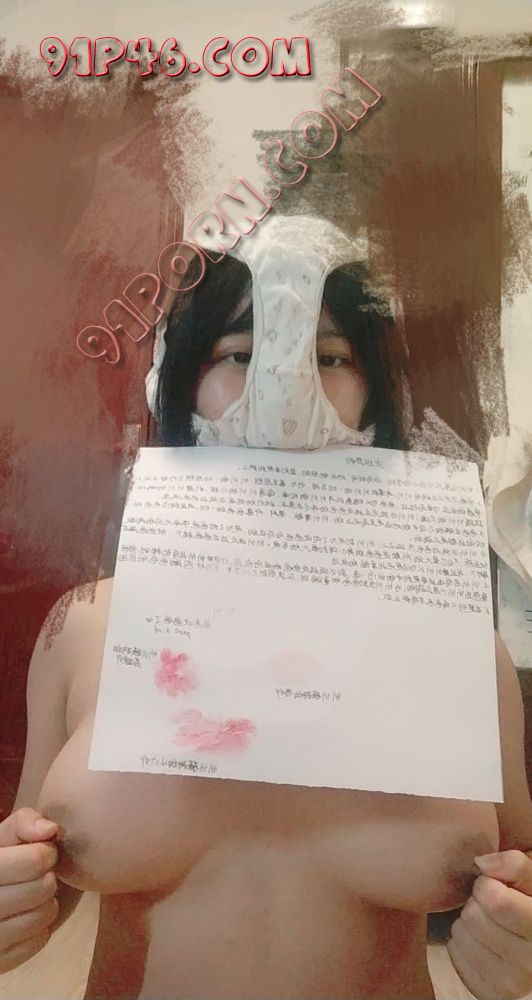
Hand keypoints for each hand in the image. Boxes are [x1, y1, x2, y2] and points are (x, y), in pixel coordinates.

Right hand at [0, 807, 58, 972]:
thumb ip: (25, 822)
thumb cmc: (1, 859)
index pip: (34, 861)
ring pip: (42, 916)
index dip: (46, 853)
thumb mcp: (5, 835)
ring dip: (48, 902)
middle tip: (40, 875)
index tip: (42, 853)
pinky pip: (38, 941)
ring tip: (35, 895)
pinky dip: (41, 927)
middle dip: (48, 878)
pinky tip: (27, 916)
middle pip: (41, 888)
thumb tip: (50, 830)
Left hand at [448, 849, 531, 999]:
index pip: (496, 901)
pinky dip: (460, 942)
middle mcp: (531, 963)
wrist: (531, 948)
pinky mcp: (490, 993)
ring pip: (460, 935)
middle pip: (473, 917)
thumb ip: (514, 865)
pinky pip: (454, 954)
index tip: (493, 885)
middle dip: (475, 903)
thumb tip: (481, 862)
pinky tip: (479, 940)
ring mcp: (511, 984)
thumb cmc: (529, 905)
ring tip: (484, 922)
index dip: (486, 885)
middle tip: (488, 905)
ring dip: (466, 922)